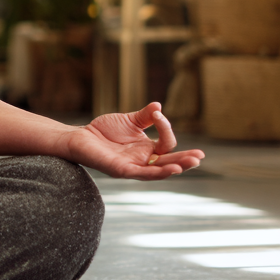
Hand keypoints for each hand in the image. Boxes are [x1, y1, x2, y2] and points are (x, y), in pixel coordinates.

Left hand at [67, 102, 204, 179]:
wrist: (80, 136)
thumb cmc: (103, 130)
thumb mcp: (129, 121)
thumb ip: (145, 116)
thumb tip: (159, 105)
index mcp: (147, 148)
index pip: (166, 143)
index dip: (165, 128)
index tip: (157, 115)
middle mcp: (144, 159)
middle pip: (169, 161)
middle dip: (185, 159)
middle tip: (200, 156)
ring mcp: (134, 166)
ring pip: (160, 170)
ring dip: (176, 166)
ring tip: (192, 162)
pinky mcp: (122, 170)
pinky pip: (143, 174)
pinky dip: (158, 172)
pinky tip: (172, 169)